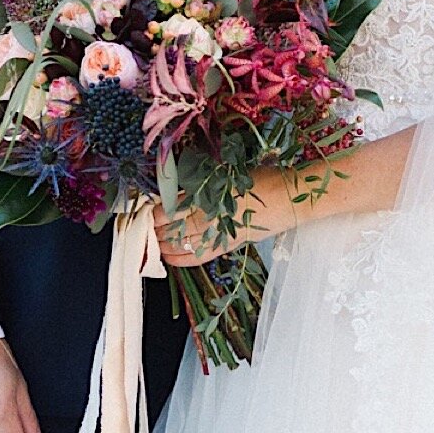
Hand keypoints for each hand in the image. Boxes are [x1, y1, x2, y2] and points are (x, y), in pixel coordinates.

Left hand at [153, 175, 284, 265]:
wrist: (290, 198)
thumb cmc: (262, 178)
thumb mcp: (227, 174)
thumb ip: (201, 184)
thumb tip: (174, 194)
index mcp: (211, 195)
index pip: (173, 209)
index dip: (155, 213)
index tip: (144, 212)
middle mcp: (214, 217)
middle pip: (174, 228)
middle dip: (155, 230)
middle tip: (143, 229)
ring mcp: (221, 234)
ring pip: (184, 244)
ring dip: (164, 245)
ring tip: (152, 243)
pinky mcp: (229, 244)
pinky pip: (200, 256)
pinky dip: (182, 259)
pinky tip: (170, 258)